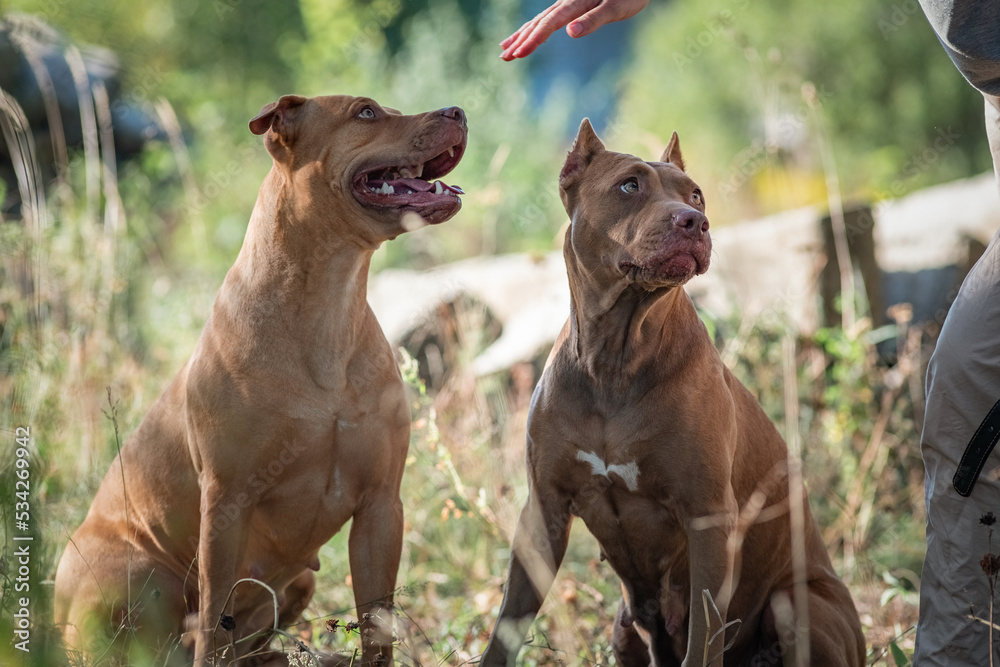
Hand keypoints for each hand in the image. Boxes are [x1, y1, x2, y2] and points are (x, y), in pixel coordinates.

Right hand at [500, 0, 650, 60]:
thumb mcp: (616, 8)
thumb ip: (593, 20)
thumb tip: (571, 32)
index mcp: (575, 3)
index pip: (548, 24)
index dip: (533, 40)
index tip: (519, 54)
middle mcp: (566, 2)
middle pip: (538, 23)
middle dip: (520, 40)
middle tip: (503, 57)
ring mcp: (567, 3)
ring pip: (538, 21)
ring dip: (521, 35)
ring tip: (505, 49)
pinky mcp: (571, 6)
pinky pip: (546, 19)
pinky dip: (533, 28)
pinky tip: (527, 34)